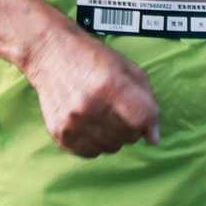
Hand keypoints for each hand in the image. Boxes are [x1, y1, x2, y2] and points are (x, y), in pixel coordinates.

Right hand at [24, 20, 161, 156]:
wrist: (51, 54)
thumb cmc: (93, 59)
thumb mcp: (128, 69)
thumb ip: (148, 101)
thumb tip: (153, 138)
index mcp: (110, 85)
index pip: (143, 119)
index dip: (149, 119)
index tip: (143, 114)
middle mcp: (90, 106)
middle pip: (129, 136)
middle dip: (131, 126)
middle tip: (118, 109)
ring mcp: (72, 122)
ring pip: (111, 147)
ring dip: (113, 135)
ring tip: (103, 115)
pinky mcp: (60, 132)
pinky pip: (90, 152)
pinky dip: (95, 142)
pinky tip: (90, 124)